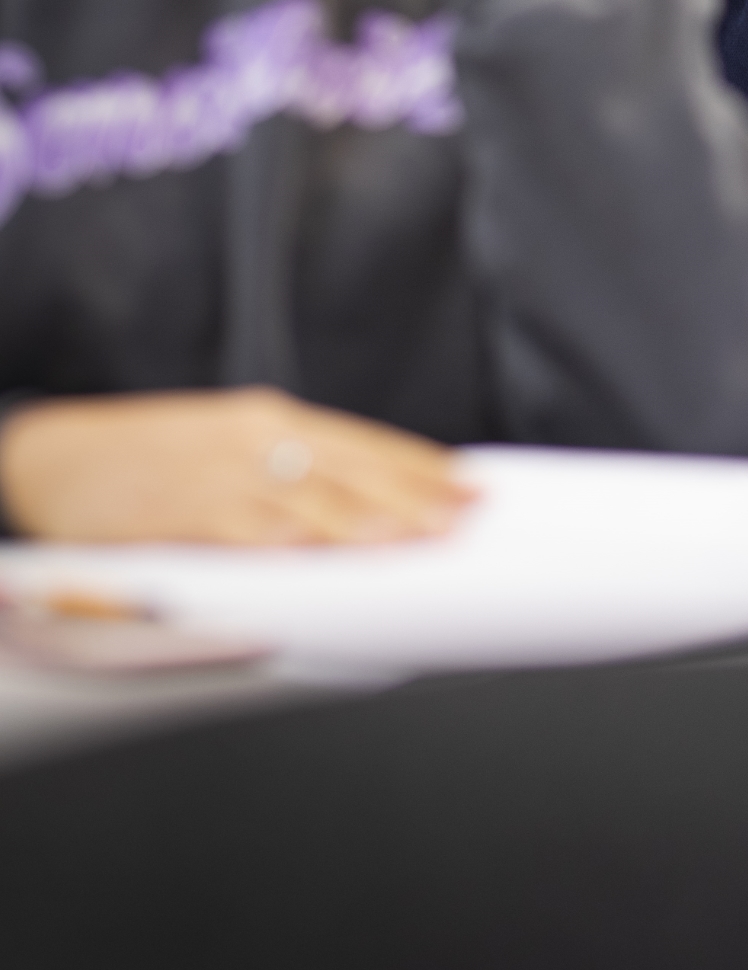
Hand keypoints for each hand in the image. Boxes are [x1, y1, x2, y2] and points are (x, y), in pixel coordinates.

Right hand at [0, 388, 475, 545]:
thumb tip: (360, 496)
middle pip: (350, 469)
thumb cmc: (147, 456)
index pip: (364, 442)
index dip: (421, 465)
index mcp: (270, 418)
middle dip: (414, 495)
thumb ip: (288, 466)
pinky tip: (316, 550)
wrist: (55, 454)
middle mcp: (254, 438)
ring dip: (365, 520)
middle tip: (464, 516)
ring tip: (415, 537)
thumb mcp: (227, 443)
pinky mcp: (178, 512)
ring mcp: (218, 474)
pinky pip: (238, 528)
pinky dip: (279, 539)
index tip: (471, 483)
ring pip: (307, 498)